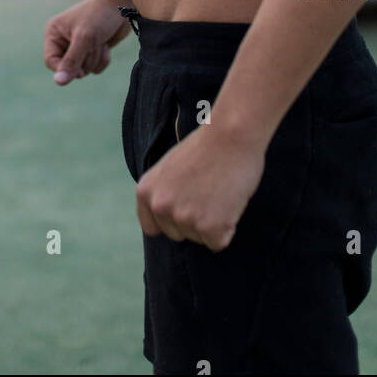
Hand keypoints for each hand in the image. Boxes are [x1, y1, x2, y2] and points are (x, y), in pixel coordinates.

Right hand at [44, 0, 130, 85]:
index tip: (79, 69)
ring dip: (95, 58)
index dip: (65, 68)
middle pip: (69, 68)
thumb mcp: (84, 39)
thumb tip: (58, 82)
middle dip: (85, 59)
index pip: (50, 62)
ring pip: (84, 70)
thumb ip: (71, 61)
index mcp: (54, 33)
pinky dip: (103, 59)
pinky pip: (95, 68)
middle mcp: (63, 40)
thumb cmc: (100, 15)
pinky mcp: (92, 50)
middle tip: (93, 44)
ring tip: (100, 41)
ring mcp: (79, 46)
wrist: (122, 3)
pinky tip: (106, 44)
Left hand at [136, 121, 265, 250]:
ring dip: (212, 224)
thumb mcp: (169, 167)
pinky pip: (219, 242)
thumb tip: (165, 215)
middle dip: (194, 222)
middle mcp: (160, 207)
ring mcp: (184, 219)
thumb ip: (163, 192)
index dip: (171, 221)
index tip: (186, 208)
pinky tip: (229, 203)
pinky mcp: (209, 228)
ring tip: (219, 192)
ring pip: (199, 239)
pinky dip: (227, 228)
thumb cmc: (206, 146)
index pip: (152, 227)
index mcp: (145, 192)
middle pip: (177, 235)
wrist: (231, 134)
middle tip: (209, 192)